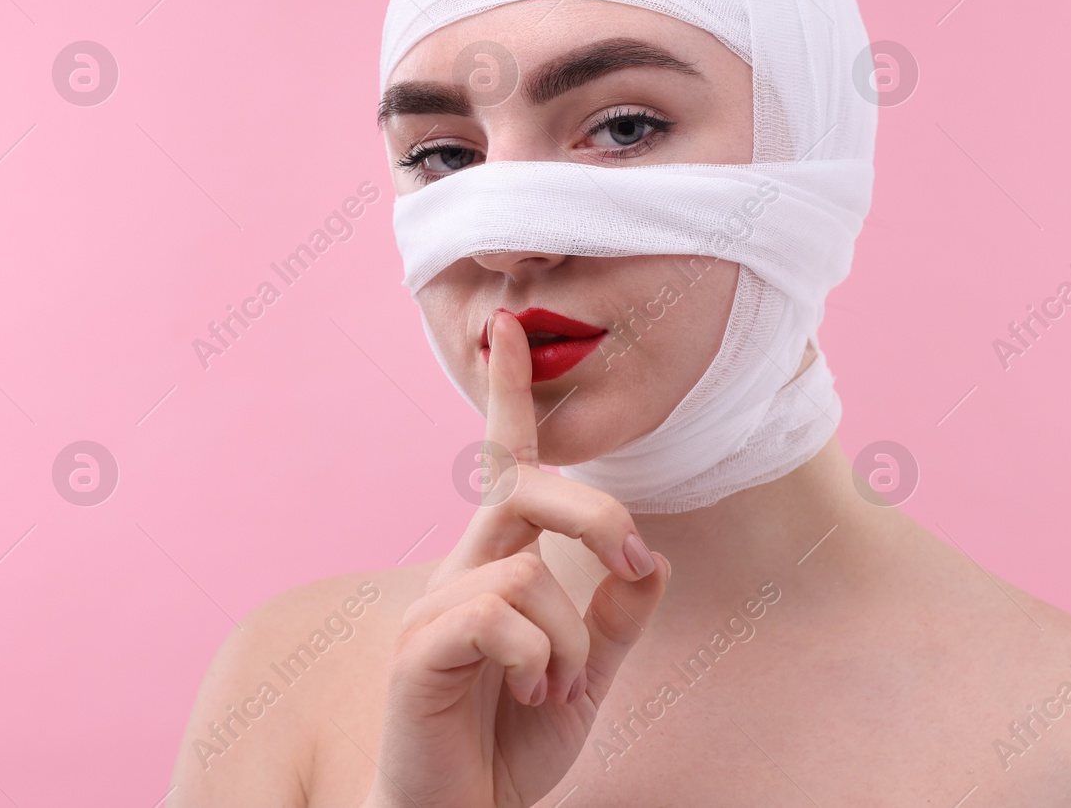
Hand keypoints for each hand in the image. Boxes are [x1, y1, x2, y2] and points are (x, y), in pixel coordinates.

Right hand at [363, 309, 669, 807]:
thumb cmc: (512, 742)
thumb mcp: (586, 674)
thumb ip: (616, 616)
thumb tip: (652, 559)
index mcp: (499, 564)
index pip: (505, 465)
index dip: (508, 396)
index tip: (510, 328)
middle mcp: (461, 570)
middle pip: (525, 488)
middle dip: (595, 512)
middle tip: (635, 561)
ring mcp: (434, 607)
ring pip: (528, 569)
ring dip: (569, 636)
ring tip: (556, 687)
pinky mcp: (418, 650)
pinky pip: (497, 613)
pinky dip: (537, 655)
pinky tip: (530, 692)